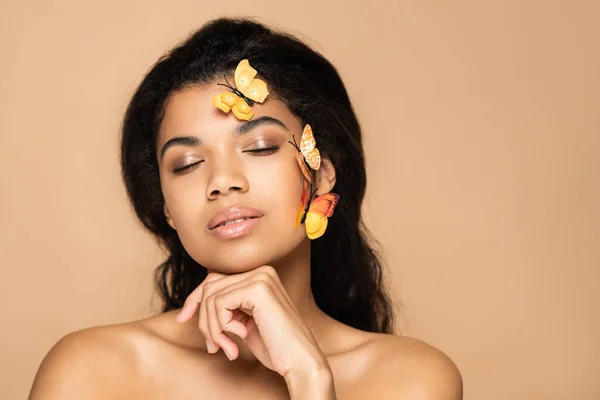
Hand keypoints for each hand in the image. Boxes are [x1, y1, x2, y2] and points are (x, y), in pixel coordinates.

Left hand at [175, 265, 330, 380]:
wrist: (300, 361)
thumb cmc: (276, 347)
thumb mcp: (244, 322)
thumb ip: (226, 307)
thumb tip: (194, 303)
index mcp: (260, 276)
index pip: (214, 279)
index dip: (194, 299)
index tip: (183, 318)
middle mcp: (261, 271)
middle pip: (209, 285)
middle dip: (204, 319)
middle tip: (214, 345)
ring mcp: (260, 277)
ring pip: (211, 296)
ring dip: (212, 328)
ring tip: (226, 347)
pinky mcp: (257, 289)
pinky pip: (218, 304)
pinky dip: (221, 327)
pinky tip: (237, 340)